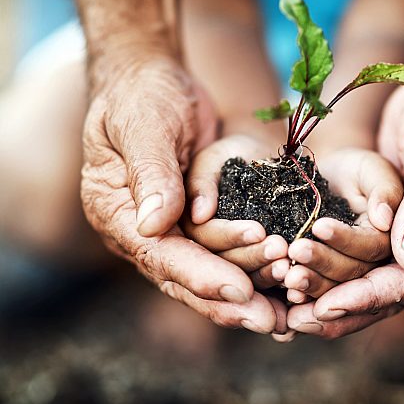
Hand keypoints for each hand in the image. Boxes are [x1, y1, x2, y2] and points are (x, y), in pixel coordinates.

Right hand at [81, 57, 283, 333]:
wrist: (153, 82)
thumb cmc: (142, 96)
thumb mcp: (144, 125)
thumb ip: (150, 173)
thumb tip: (154, 225)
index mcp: (116, 212)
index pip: (159, 254)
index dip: (200, 275)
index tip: (240, 291)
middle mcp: (140, 231)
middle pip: (184, 278)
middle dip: (229, 301)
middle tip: (272, 322)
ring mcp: (169, 230)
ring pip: (208, 273)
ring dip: (248, 292)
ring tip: (287, 312)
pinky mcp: (195, 224)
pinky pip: (224, 256)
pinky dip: (252, 273)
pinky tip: (282, 291)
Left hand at [288, 69, 403, 337]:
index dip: (370, 296)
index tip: (328, 307)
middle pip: (389, 292)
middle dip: (343, 306)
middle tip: (296, 322)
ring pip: (370, 279)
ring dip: (330, 293)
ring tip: (289, 310)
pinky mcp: (389, 224)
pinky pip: (359, 255)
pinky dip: (330, 268)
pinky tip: (297, 280)